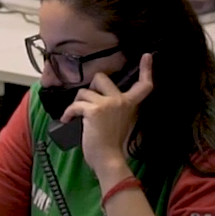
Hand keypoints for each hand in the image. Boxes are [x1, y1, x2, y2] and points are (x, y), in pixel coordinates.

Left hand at [62, 53, 153, 178]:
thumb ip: (116, 108)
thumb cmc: (111, 144)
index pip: (143, 85)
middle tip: (87, 103)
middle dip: (90, 88)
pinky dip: (68, 113)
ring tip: (77, 116)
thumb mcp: (120, 122)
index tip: (147, 55)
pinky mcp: (94, 110)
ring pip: (84, 91)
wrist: (108, 159)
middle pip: (101, 78)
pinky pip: (75, 105)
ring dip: (77, 103)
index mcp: (130, 104)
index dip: (146, 70)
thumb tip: (97, 98)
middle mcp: (122, 101)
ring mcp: (109, 104)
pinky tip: (67, 120)